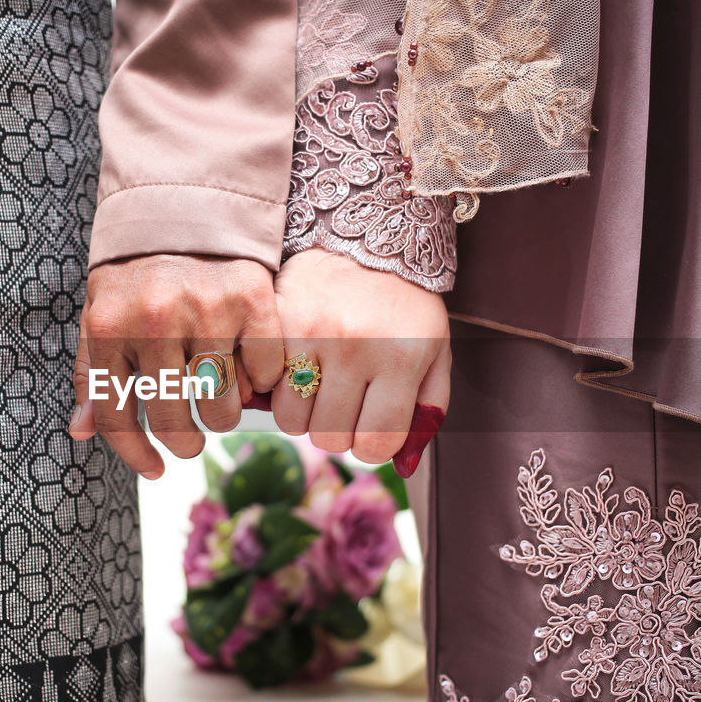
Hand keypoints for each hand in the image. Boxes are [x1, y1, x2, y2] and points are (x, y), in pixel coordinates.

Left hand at [70, 254, 283, 478]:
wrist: (183, 204)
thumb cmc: (137, 273)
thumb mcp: (100, 315)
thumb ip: (92, 373)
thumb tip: (80, 430)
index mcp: (109, 328)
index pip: (115, 416)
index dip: (134, 454)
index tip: (153, 468)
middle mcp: (155, 321)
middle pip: (172, 421)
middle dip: (184, 443)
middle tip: (190, 441)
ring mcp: (206, 311)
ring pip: (221, 407)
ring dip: (222, 417)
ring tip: (218, 402)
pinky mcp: (251, 302)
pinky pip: (261, 373)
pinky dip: (257, 381)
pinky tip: (245, 368)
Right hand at [270, 249, 449, 474]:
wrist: (369, 235)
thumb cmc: (406, 304)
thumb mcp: (435, 352)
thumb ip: (426, 410)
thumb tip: (403, 466)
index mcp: (400, 359)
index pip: (375, 443)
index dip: (371, 445)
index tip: (370, 427)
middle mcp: (355, 347)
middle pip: (329, 437)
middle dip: (338, 430)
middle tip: (344, 403)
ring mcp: (311, 333)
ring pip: (292, 419)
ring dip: (305, 414)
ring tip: (319, 386)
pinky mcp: (277, 320)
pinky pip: (265, 386)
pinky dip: (277, 388)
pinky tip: (294, 368)